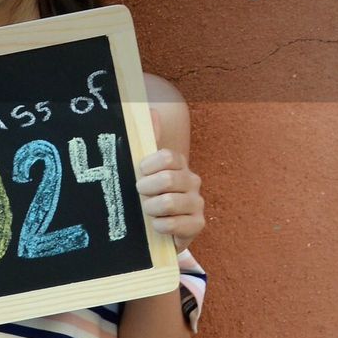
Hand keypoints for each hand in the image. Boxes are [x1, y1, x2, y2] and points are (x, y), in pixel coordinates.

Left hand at [134, 108, 204, 251]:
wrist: (155, 226)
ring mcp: (197, 202)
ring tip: (148, 211)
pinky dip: (161, 226)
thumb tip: (151, 111)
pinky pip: (177, 225)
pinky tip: (157, 225)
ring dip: (151, 209)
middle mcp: (192, 180)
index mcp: (178, 163)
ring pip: (170, 202)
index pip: (168, 156)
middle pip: (167, 179)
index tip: (140, 173)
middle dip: (146, 190)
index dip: (148, 166)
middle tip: (141, 194)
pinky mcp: (198, 224)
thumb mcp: (142, 168)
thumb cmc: (147, 194)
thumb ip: (147, 139)